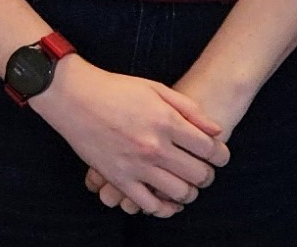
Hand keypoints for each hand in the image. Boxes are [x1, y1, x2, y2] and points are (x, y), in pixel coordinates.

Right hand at [84, 73, 252, 210]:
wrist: (75, 97)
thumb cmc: (117, 89)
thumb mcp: (157, 88)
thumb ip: (190, 110)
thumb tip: (217, 131)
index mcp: (167, 122)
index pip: (210, 149)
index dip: (221, 155)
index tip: (220, 156)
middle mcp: (155, 147)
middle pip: (199, 174)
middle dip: (208, 175)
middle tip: (204, 171)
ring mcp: (137, 166)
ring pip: (179, 193)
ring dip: (190, 193)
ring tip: (187, 185)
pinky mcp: (119, 179)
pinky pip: (150, 205)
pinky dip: (165, 208)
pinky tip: (168, 200)